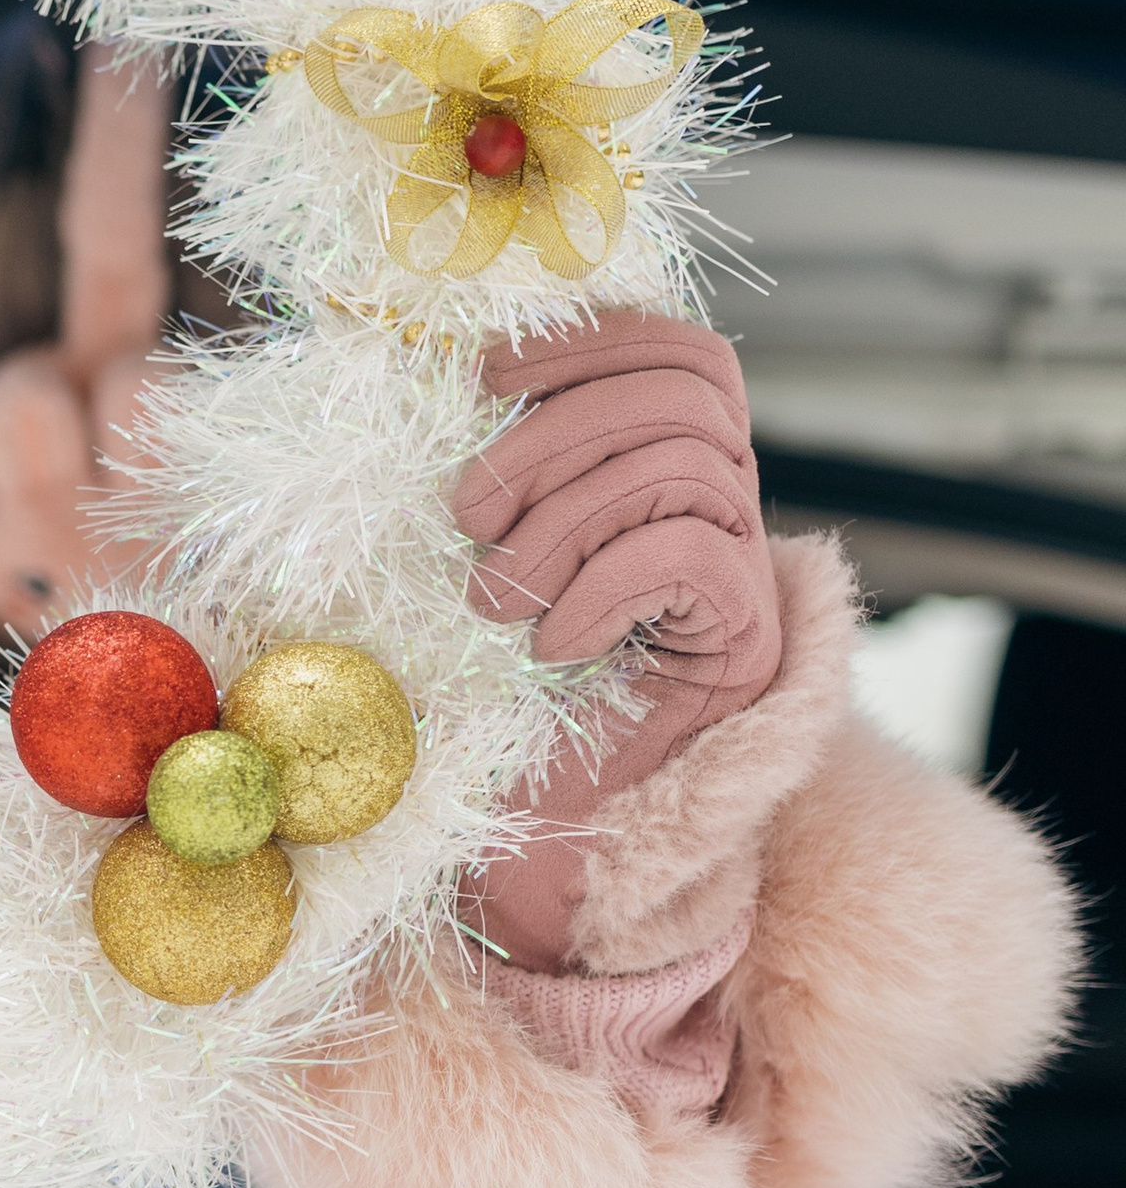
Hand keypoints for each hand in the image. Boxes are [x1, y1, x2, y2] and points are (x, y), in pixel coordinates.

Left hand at [450, 312, 783, 967]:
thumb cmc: (496, 703)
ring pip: (686, 467)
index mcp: (670, 471)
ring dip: (564, 521)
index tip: (487, 377)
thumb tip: (440, 372)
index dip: (592, 343)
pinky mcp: (747, 648)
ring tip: (495, 598)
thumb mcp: (481, 562)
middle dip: (558, 433)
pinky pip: (693, 558)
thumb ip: (498, 476)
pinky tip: (554, 645)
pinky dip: (604, 586)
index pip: (682, 353)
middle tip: (468, 516)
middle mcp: (727, 511)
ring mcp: (746, 578)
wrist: (542, 844)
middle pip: (683, 396)